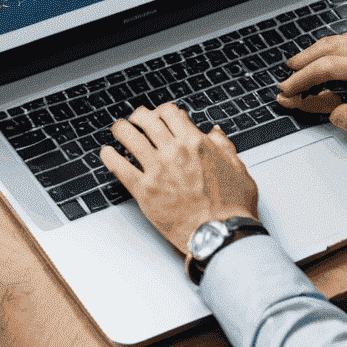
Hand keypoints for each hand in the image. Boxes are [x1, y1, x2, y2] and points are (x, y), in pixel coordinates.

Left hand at [100, 104, 259, 253]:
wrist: (222, 235)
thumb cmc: (232, 207)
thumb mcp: (238, 170)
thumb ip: (225, 147)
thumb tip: (215, 133)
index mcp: (196, 143)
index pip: (170, 112)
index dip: (162, 112)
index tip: (160, 116)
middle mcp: (174, 151)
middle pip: (146, 119)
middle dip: (139, 116)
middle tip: (136, 120)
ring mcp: (157, 169)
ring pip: (128, 136)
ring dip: (121, 130)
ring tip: (119, 131)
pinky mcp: (144, 190)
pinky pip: (119, 166)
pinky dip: (109, 157)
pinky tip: (108, 154)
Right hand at [276, 29, 346, 139]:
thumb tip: (335, 115)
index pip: (325, 68)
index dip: (301, 80)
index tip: (288, 90)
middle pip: (325, 50)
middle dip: (301, 65)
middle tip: (287, 80)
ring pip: (335, 40)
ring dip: (313, 54)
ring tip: (299, 67)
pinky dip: (330, 48)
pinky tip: (327, 57)